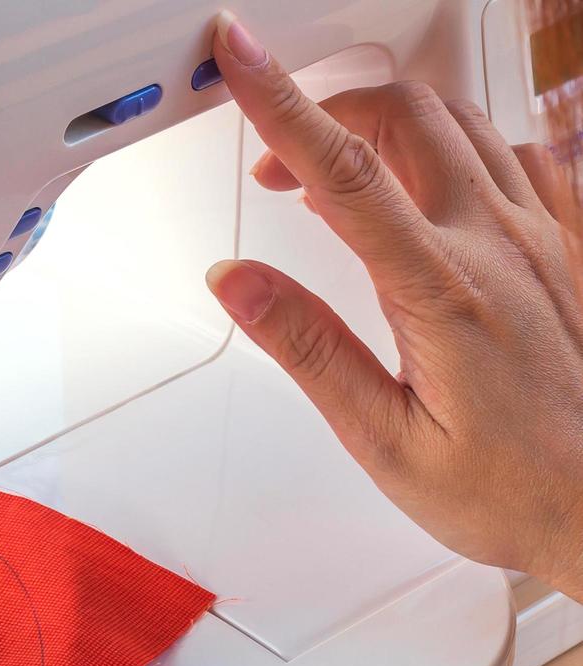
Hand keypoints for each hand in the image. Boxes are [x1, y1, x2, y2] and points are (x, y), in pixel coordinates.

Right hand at [206, 12, 582, 598]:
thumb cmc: (507, 489)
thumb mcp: (383, 438)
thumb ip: (308, 347)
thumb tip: (238, 280)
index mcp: (443, 290)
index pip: (341, 170)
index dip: (279, 102)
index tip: (238, 55)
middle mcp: (500, 244)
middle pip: (405, 113)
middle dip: (327, 105)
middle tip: (276, 158)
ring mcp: (545, 236)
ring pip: (461, 121)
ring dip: (385, 124)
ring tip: (333, 179)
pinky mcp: (570, 245)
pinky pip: (516, 152)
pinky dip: (455, 145)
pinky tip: (429, 187)